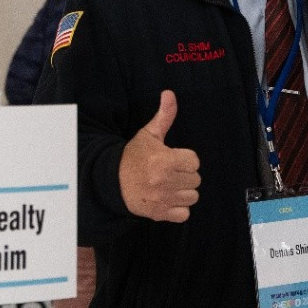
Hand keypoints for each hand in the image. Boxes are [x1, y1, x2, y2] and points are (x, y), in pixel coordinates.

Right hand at [118, 90, 200, 222]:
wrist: (112, 181)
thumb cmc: (134, 156)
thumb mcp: (148, 134)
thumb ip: (164, 116)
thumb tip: (169, 93)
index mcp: (164, 160)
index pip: (194, 161)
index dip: (185, 159)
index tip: (172, 158)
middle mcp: (165, 181)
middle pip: (196, 179)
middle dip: (184, 174)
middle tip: (169, 172)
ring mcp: (163, 199)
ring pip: (193, 197)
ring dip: (184, 191)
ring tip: (169, 185)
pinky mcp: (160, 213)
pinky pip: (185, 214)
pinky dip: (179, 209)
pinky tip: (168, 198)